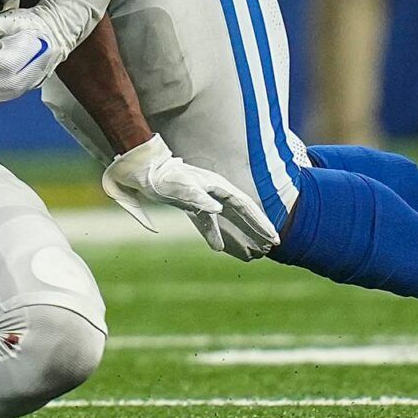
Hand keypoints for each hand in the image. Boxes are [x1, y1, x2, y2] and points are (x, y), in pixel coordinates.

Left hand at [102, 134, 279, 255]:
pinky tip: (218, 247)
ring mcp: (203, 197)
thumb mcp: (182, 186)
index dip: (260, 222)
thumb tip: (219, 209)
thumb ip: (200, 198)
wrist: (143, 170)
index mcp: (217, 186)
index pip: (245, 205)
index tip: (274, 237)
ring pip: (228, 218)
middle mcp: (214, 191)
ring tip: (255, 247)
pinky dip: (214, 234)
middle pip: (242, 211)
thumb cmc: (163, 176)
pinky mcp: (190, 204)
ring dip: (241, 232)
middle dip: (258, 227)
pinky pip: (208, 222)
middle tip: (274, 244)